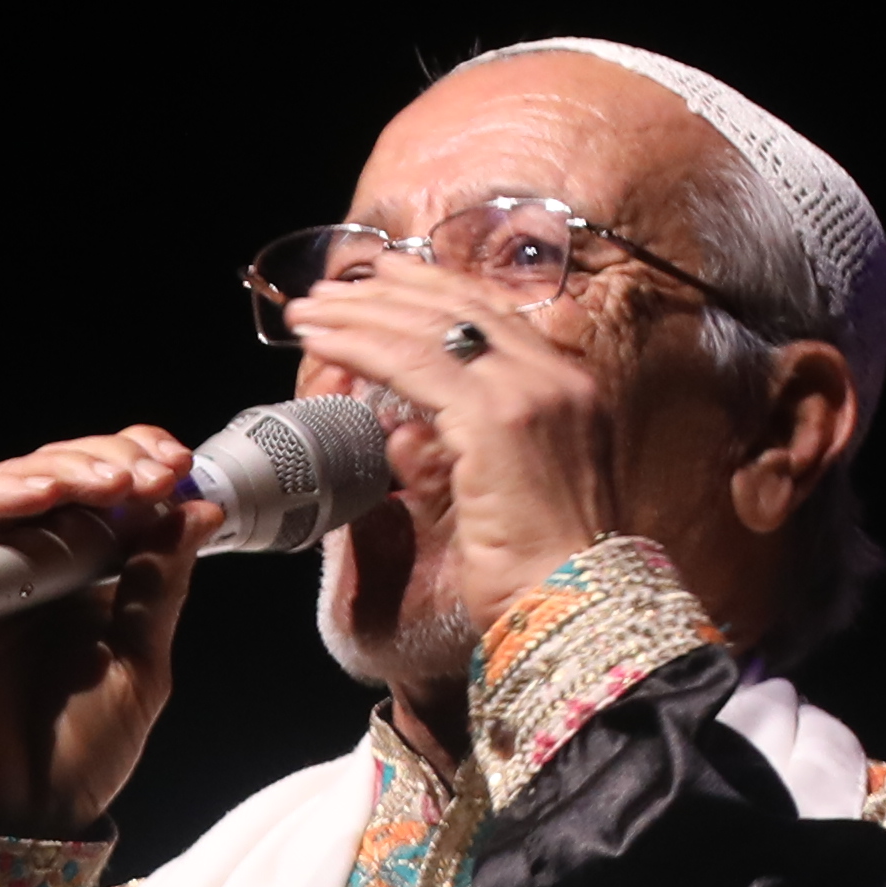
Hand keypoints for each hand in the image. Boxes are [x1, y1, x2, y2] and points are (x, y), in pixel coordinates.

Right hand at [0, 424, 217, 839]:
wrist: (25, 816)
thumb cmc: (81, 753)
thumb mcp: (144, 662)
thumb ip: (162, 585)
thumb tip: (197, 509)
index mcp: (91, 575)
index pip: (109, 492)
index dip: (141, 460)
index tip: (181, 463)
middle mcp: (40, 564)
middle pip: (64, 474)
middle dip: (114, 458)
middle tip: (158, 471)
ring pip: (13, 482)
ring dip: (67, 467)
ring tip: (115, 482)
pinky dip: (2, 494)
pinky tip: (47, 494)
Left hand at [275, 261, 628, 619]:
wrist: (575, 606)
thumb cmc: (539, 574)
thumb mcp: (503, 495)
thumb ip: (459, 453)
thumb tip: (402, 434)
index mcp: (572, 393)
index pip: (494, 319)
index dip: (435, 293)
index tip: (387, 280)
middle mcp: (558, 380)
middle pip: (462, 309)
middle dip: (390, 291)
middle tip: (336, 286)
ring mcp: (531, 393)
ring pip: (429, 330)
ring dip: (361, 315)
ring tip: (310, 312)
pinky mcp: (494, 418)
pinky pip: (411, 365)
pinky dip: (359, 346)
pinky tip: (322, 344)